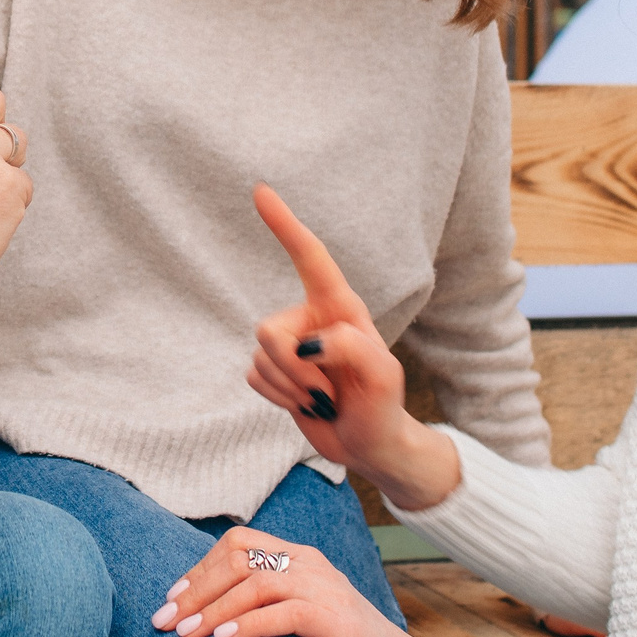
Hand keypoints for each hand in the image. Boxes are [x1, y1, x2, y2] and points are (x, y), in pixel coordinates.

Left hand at [149, 527, 465, 636]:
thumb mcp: (304, 627)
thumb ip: (269, 613)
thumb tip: (210, 623)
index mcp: (302, 560)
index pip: (237, 545)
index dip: (198, 570)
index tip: (170, 602)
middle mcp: (313, 566)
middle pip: (238, 558)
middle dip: (195, 589)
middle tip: (163, 622)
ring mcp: (328, 590)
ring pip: (256, 582)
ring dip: (213, 608)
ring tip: (184, 634)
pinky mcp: (339, 621)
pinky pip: (285, 612)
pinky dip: (249, 624)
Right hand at [247, 184, 461, 512]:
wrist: (370, 445)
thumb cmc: (383, 406)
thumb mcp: (383, 376)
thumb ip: (351, 347)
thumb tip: (307, 344)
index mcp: (340, 307)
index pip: (310, 257)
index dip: (285, 224)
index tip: (261, 191)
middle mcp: (311, 319)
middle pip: (268, 330)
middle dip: (291, 366)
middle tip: (325, 390)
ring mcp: (290, 346)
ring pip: (260, 357)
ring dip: (290, 388)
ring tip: (323, 400)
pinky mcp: (275, 373)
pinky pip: (253, 377)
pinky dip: (278, 398)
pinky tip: (305, 405)